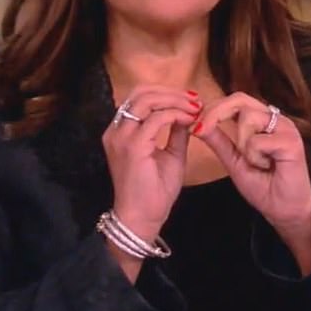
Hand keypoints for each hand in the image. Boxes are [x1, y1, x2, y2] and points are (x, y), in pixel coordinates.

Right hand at [102, 86, 200, 241]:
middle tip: (194, 99)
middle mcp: (116, 130)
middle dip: (170, 92)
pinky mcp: (133, 146)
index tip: (190, 99)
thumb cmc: (154, 192)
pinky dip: (175, 114)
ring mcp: (121, 137)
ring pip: (146, 100)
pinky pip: (156, 119)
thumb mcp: (170, 154)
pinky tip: (189, 119)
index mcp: (121, 131)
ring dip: (174, 100)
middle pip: (140, 93)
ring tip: (194, 107)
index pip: (139, 97)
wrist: (142, 219)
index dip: (165, 93)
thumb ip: (175, 132)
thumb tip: (187, 113)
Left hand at [192, 92, 310, 241]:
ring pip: (248, 118)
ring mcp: (286, 127)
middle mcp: (275, 118)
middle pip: (240, 99)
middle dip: (216, 113)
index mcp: (262, 120)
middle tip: (201, 130)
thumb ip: (218, 140)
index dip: (212, 108)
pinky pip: (258, 141)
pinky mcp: (292, 141)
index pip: (235, 100)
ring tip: (255, 161)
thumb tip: (197, 124)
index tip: (194, 124)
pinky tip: (267, 167)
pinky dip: (255, 157)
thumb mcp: (233, 161)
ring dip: (242, 143)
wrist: (285, 212)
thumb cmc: (263, 186)